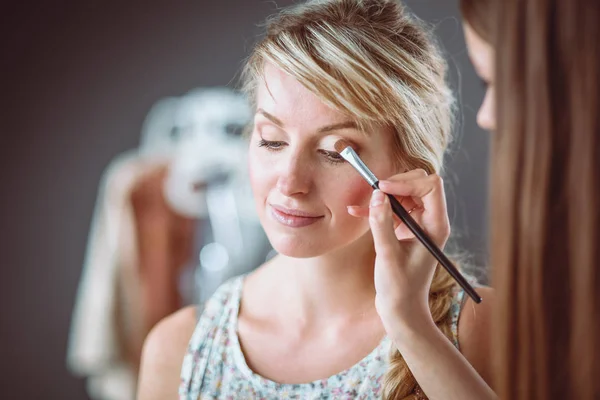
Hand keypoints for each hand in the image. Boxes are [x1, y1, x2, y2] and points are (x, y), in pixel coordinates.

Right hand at [348, 169, 450, 330]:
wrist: (402, 310)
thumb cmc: (400, 288)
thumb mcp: (387, 254)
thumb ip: (382, 223)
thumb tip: (377, 195)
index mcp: (435, 226)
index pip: (430, 187)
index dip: (406, 183)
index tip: (382, 189)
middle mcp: (430, 222)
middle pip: (418, 184)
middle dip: (394, 185)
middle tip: (373, 192)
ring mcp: (418, 225)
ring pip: (404, 194)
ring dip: (382, 196)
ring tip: (361, 205)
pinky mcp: (405, 230)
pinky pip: (393, 208)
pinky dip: (376, 208)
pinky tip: (357, 211)